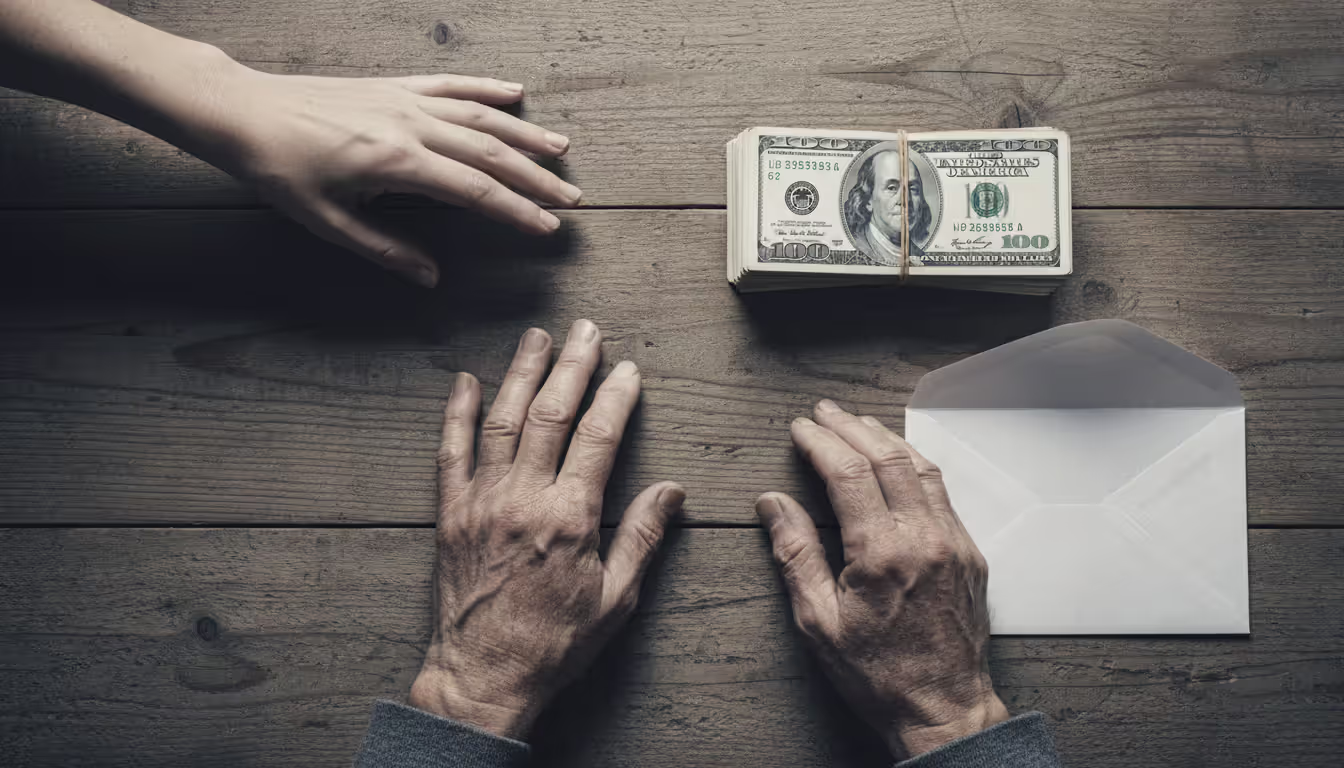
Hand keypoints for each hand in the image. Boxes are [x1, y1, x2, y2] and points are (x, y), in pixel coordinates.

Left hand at [191, 64, 580, 287]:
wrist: (245, 112)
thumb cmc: (280, 170)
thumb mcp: (328, 223)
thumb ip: (385, 250)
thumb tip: (431, 277)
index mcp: (397, 163)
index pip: (475, 190)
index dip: (516, 211)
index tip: (547, 228)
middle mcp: (410, 125)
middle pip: (490, 153)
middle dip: (535, 178)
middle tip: (570, 199)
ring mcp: (405, 100)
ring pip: (480, 116)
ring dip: (524, 135)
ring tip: (561, 151)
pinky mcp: (394, 85)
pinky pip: (451, 85)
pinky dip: (486, 89)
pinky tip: (515, 95)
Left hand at [408, 320, 683, 739]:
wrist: (483, 675)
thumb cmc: (554, 643)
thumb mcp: (616, 599)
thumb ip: (642, 537)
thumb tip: (672, 491)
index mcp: (569, 517)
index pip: (598, 437)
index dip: (616, 397)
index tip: (629, 370)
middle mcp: (523, 498)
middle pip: (550, 414)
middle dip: (572, 366)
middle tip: (586, 331)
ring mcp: (482, 501)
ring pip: (502, 420)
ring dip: (521, 373)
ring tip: (537, 337)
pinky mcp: (451, 513)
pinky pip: (451, 451)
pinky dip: (458, 413)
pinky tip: (467, 382)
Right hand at [757, 400, 1008, 757]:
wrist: (942, 708)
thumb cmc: (877, 674)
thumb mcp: (817, 621)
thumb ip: (795, 553)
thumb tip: (773, 503)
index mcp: (882, 553)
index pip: (848, 473)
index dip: (820, 442)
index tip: (800, 428)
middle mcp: (924, 538)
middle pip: (887, 458)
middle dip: (851, 426)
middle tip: (825, 410)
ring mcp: (954, 543)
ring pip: (921, 467)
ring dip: (887, 438)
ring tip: (859, 423)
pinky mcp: (970, 553)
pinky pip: (943, 492)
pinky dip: (915, 465)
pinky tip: (899, 460)